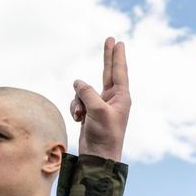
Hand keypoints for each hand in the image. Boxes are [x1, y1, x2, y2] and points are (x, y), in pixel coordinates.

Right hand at [72, 37, 130, 160]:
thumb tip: (78, 82)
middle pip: (108, 72)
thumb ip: (87, 92)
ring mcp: (100, 104)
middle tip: (110, 38)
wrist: (97, 156)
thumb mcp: (97, 110)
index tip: (119, 42)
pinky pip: (78, 101)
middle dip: (107, 56)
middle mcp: (113, 99)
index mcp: (121, 97)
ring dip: (78, 101)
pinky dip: (75, 108)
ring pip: (83, 90)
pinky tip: (78, 119)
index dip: (117, 56)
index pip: (119, 71)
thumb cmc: (104, 135)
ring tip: (81, 115)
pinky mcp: (90, 112)